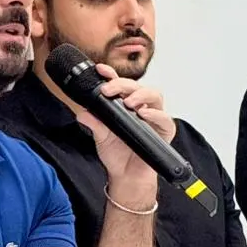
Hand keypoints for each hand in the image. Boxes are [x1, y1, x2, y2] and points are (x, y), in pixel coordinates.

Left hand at [76, 64, 175, 191]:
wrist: (126, 176)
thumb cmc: (117, 154)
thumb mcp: (100, 137)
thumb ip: (93, 123)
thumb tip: (82, 112)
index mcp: (125, 104)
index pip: (120, 84)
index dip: (112, 75)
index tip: (100, 70)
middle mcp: (141, 107)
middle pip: (137, 86)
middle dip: (122, 84)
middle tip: (109, 90)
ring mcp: (154, 118)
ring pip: (155, 95)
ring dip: (141, 95)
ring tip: (128, 102)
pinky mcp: (164, 131)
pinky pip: (165, 119)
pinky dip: (155, 115)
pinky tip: (144, 115)